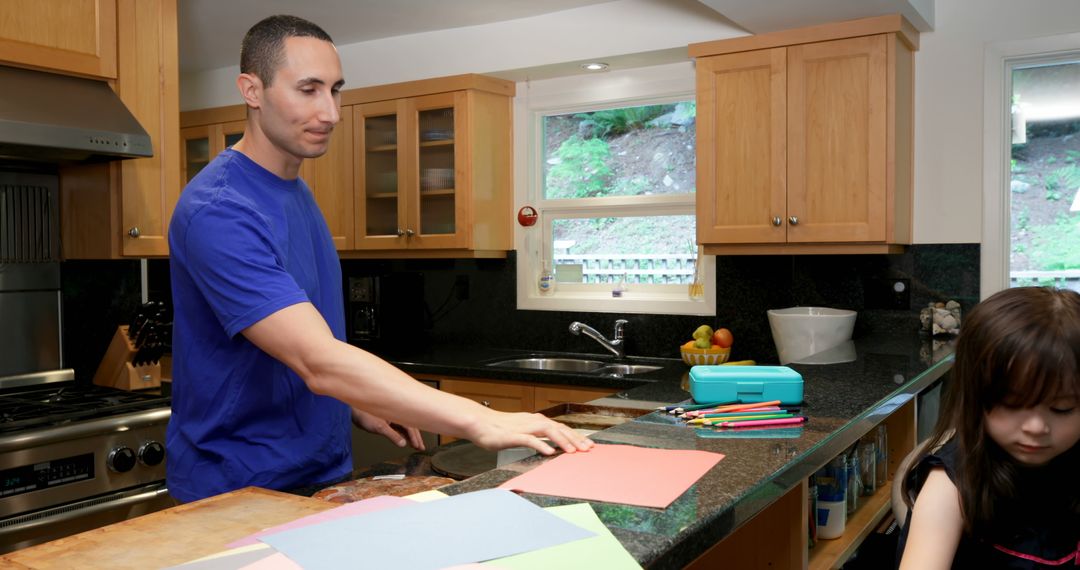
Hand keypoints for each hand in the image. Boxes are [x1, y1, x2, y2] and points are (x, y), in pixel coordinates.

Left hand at [351, 408, 425, 450]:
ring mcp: (392, 416)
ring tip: (416, 445)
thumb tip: (403, 444)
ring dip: (410, 436)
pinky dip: (403, 433)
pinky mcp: (387, 419)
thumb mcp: (379, 427)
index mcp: (397, 413)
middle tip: (421, 447)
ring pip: (405, 426)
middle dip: (416, 437)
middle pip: (410, 426)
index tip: (418, 446)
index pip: (410, 427)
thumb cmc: (364, 414)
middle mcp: (396, 413)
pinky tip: (405, 439)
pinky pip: (399, 426)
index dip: (415, 437)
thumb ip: (392, 436)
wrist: (353, 410)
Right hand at [466, 410, 593, 455]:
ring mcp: (523, 427)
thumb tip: (551, 445)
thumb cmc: (499, 429)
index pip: (560, 427)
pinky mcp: (513, 435)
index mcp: (536, 420)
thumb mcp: (522, 431)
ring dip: (562, 440)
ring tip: (573, 451)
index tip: (587, 444)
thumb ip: (537, 436)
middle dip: (575, 438)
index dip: (575, 435)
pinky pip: (529, 439)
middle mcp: (533, 421)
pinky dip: (541, 444)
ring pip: (548, 430)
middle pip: (559, 428)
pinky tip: (549, 452)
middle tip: (587, 449)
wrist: (479, 423)